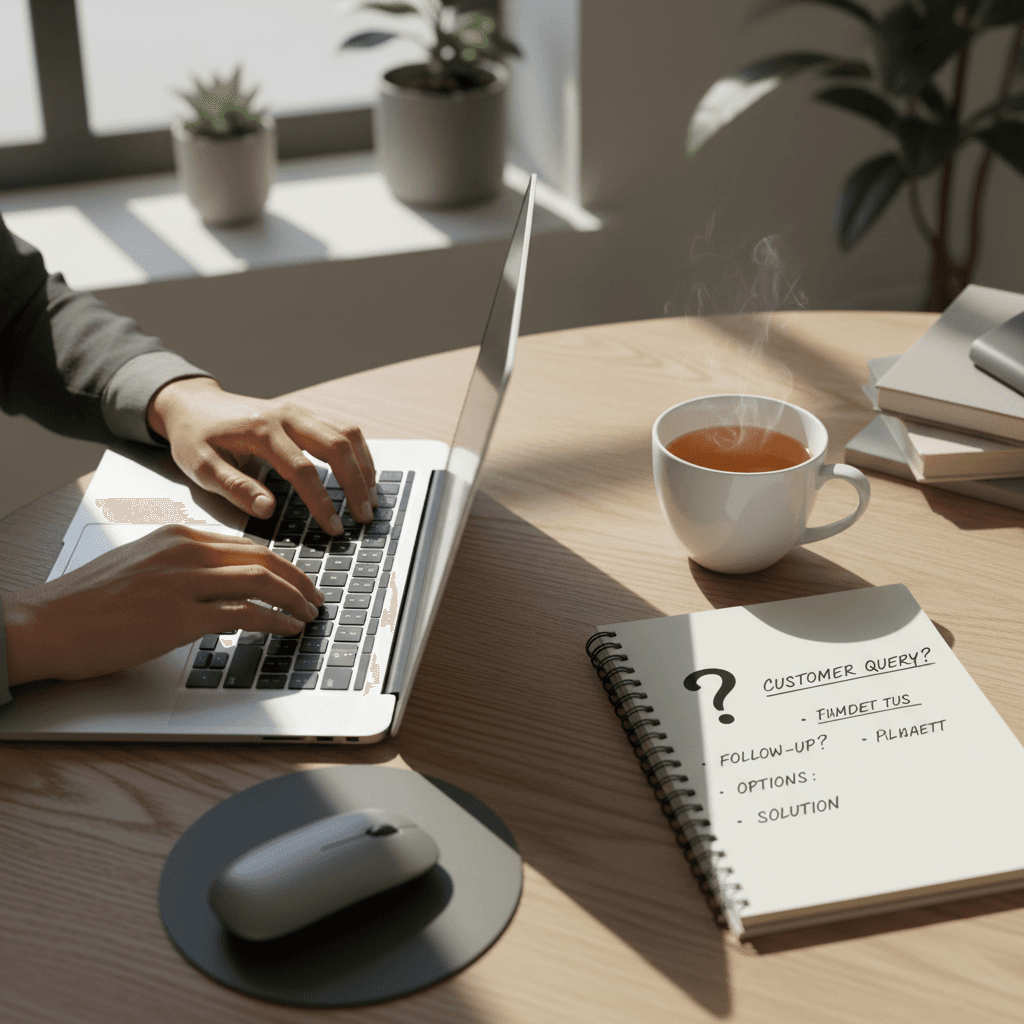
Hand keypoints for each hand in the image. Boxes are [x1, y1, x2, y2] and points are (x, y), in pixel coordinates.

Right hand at [1, 525, 322, 684]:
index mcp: (177, 535)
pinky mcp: (178, 617)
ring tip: (308, 615)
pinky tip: (287, 629)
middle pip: (262, 557)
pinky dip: (274, 621)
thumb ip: (182, 568)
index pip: (246, 544)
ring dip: (294, 599)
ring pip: (260, 581)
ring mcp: (182, 582)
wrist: (45, 624)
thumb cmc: (89, 603)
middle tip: (315, 597)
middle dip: (298, 579)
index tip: (297, 579)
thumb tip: (220, 585)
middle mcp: (184, 551)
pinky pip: (243, 613)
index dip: (281, 564)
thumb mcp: (142, 567)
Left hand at [146, 377, 377, 534]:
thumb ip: (235, 488)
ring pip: (348, 433)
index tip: (334, 528)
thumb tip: (268, 510)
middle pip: (338, 446)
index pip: (303, 470)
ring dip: (364, 466)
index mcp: (261, 430)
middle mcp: (287, 415)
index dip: (322, 502)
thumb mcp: (201, 466)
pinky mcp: (306, 413)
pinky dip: (360, 453)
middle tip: (364, 517)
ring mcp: (300, 411)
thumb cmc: (195, 437)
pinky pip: (344, 428)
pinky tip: (363, 476)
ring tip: (371, 499)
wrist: (192, 404)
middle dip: (356, 484)